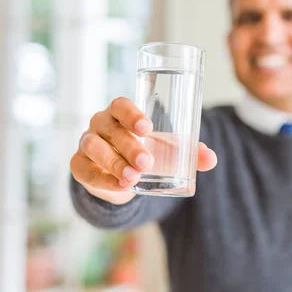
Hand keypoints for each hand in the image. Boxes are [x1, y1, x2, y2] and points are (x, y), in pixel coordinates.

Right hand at [70, 97, 216, 204]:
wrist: (123, 176)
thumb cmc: (146, 152)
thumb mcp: (168, 151)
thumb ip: (190, 153)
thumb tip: (211, 158)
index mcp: (120, 113)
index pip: (120, 105)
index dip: (132, 114)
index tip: (148, 127)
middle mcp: (100, 124)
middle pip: (110, 128)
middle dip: (129, 146)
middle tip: (147, 162)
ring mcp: (87, 143)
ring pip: (95, 147)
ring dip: (114, 163)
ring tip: (134, 177)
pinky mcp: (79, 165)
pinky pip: (85, 170)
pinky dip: (102, 179)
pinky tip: (120, 186)